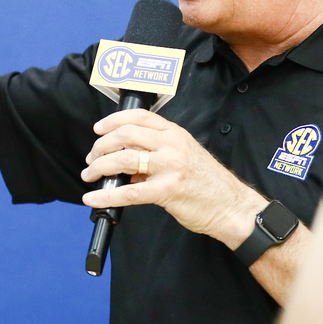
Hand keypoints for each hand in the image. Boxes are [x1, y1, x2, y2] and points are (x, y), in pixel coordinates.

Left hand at [81, 109, 264, 246]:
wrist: (232, 206)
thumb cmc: (209, 184)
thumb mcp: (185, 155)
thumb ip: (158, 152)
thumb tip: (126, 159)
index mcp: (175, 134)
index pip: (139, 117)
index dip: (113, 120)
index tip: (98, 129)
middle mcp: (172, 145)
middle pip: (126, 135)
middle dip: (101, 146)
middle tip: (92, 158)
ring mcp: (170, 167)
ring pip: (124, 159)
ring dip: (99, 167)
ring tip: (90, 175)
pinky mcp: (167, 190)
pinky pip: (129, 192)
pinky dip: (106, 195)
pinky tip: (93, 197)